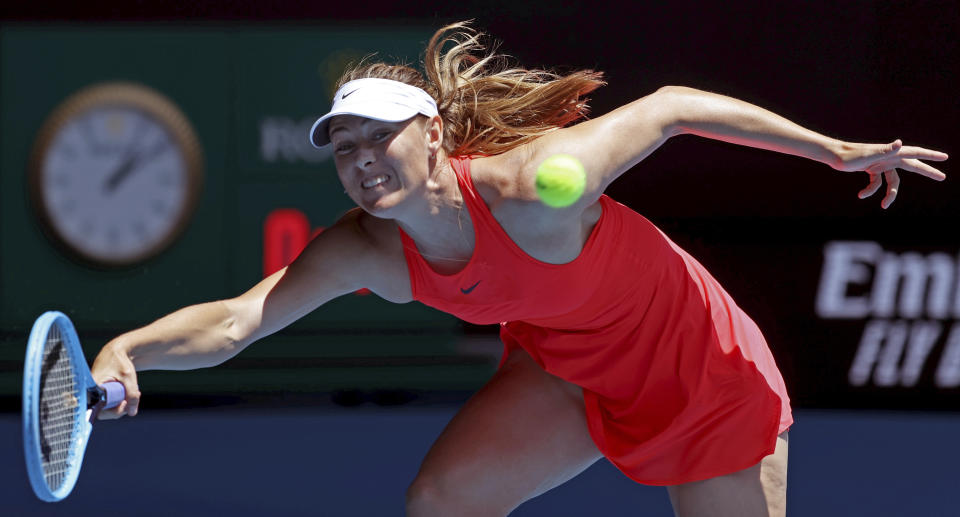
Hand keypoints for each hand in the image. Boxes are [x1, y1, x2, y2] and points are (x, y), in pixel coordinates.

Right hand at [90, 340, 141, 418]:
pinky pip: (110, 402)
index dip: (112, 412)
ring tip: (134, 392)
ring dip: (122, 403)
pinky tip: (130, 392)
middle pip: (103, 411)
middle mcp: (91, 392)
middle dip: (120, 408)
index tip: (124, 404)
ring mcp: (95, 393)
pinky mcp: (100, 392)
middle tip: (131, 399)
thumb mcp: (128, 377)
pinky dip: (121, 399)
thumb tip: (132, 413)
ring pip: (108, 407)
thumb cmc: (120, 361)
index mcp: (93, 387)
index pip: (99, 409)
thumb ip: (132, 394)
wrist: (116, 351)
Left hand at [833, 139, 947, 208]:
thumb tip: (899, 143)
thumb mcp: (868, 155)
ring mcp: (880, 164)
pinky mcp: (871, 169)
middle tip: (942, 177)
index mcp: (891, 153)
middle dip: (927, 172)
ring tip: (884, 206)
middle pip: (912, 166)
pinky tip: (860, 195)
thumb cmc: (850, 155)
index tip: (944, 157)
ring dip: (889, 194)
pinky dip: (870, 191)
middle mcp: (888, 157)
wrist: (833, 155)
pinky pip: (876, 183)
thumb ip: (885, 150)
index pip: (915, 153)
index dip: (930, 156)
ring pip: (893, 181)